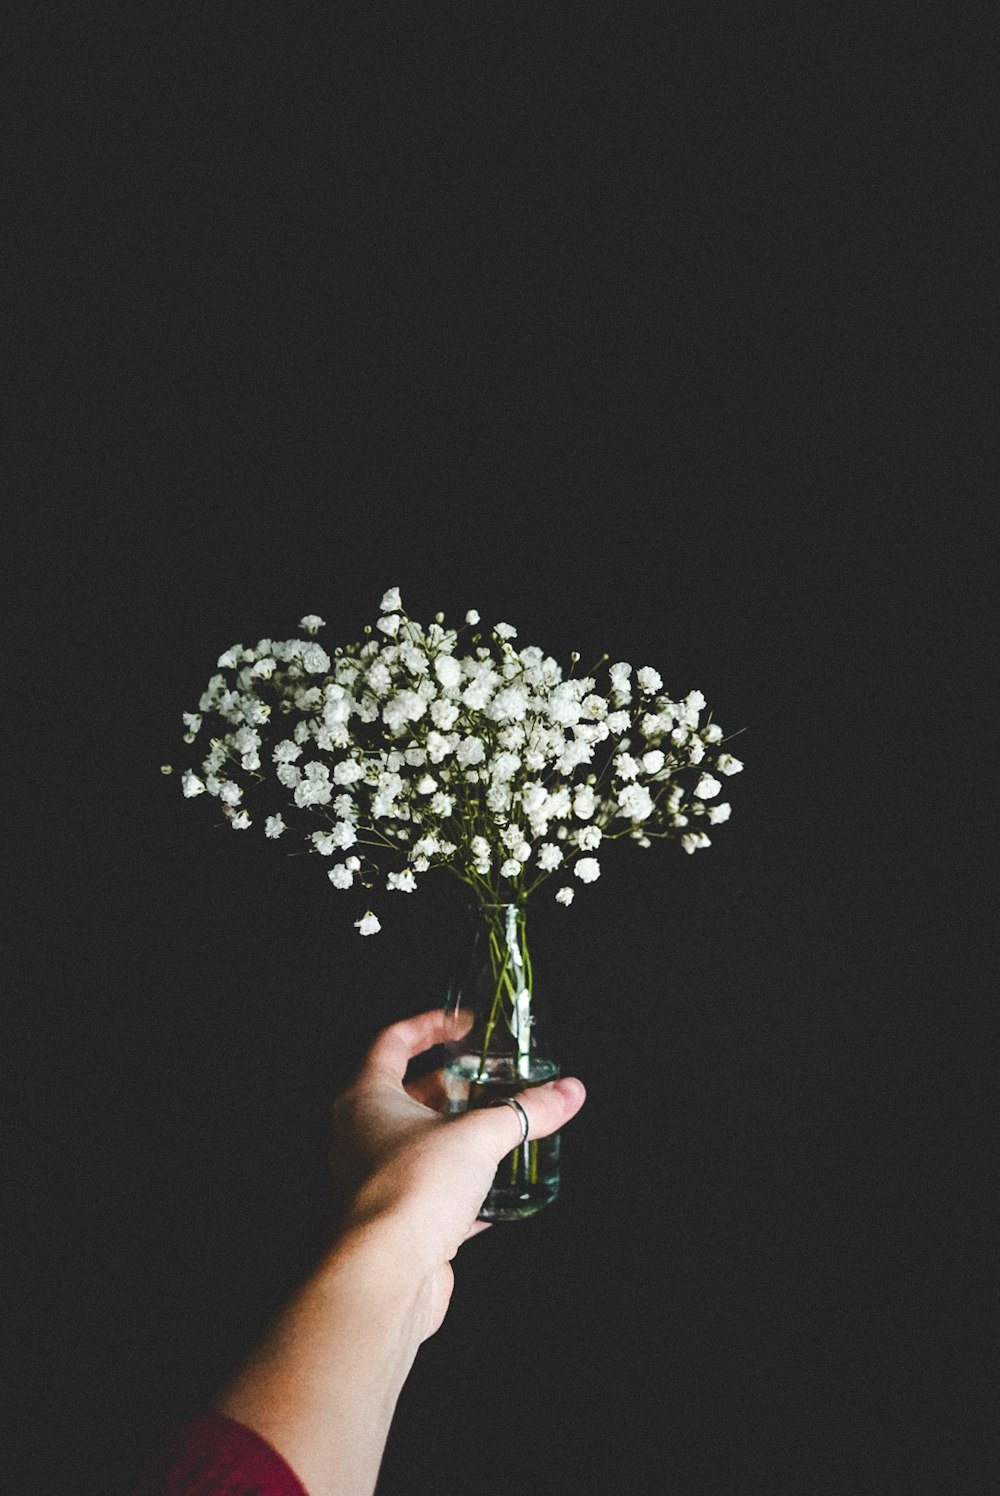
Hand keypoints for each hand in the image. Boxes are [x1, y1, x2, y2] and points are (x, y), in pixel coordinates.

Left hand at [330, 1008, 586, 1337]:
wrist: (388, 1276)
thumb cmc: (413, 1189)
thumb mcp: (479, 1137)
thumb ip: (527, 1112)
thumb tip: (568, 1092)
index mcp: (366, 1098)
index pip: (392, 1042)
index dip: (428, 1025)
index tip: (462, 1022)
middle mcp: (361, 1135)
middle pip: (405, 1094)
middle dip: (449, 1083)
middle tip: (487, 1075)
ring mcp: (374, 1180)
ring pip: (418, 1145)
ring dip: (456, 1135)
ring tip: (498, 1127)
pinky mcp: (395, 1222)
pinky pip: (430, 1193)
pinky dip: (462, 1188)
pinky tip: (497, 1192)